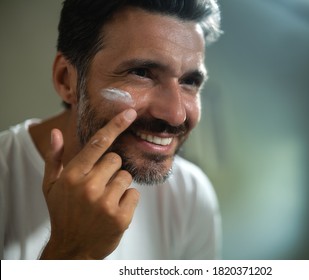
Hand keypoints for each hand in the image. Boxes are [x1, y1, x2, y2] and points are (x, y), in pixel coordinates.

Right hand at [40, 109, 138, 259]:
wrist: (72, 249)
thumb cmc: (63, 212)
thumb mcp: (51, 186)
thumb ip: (55, 158)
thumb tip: (57, 132)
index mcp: (71, 176)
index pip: (98, 143)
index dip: (115, 125)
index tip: (130, 112)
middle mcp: (88, 187)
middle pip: (116, 160)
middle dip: (111, 170)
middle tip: (100, 186)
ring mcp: (105, 203)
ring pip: (126, 177)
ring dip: (119, 186)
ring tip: (105, 200)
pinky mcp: (120, 217)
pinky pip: (135, 194)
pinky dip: (128, 201)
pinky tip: (114, 210)